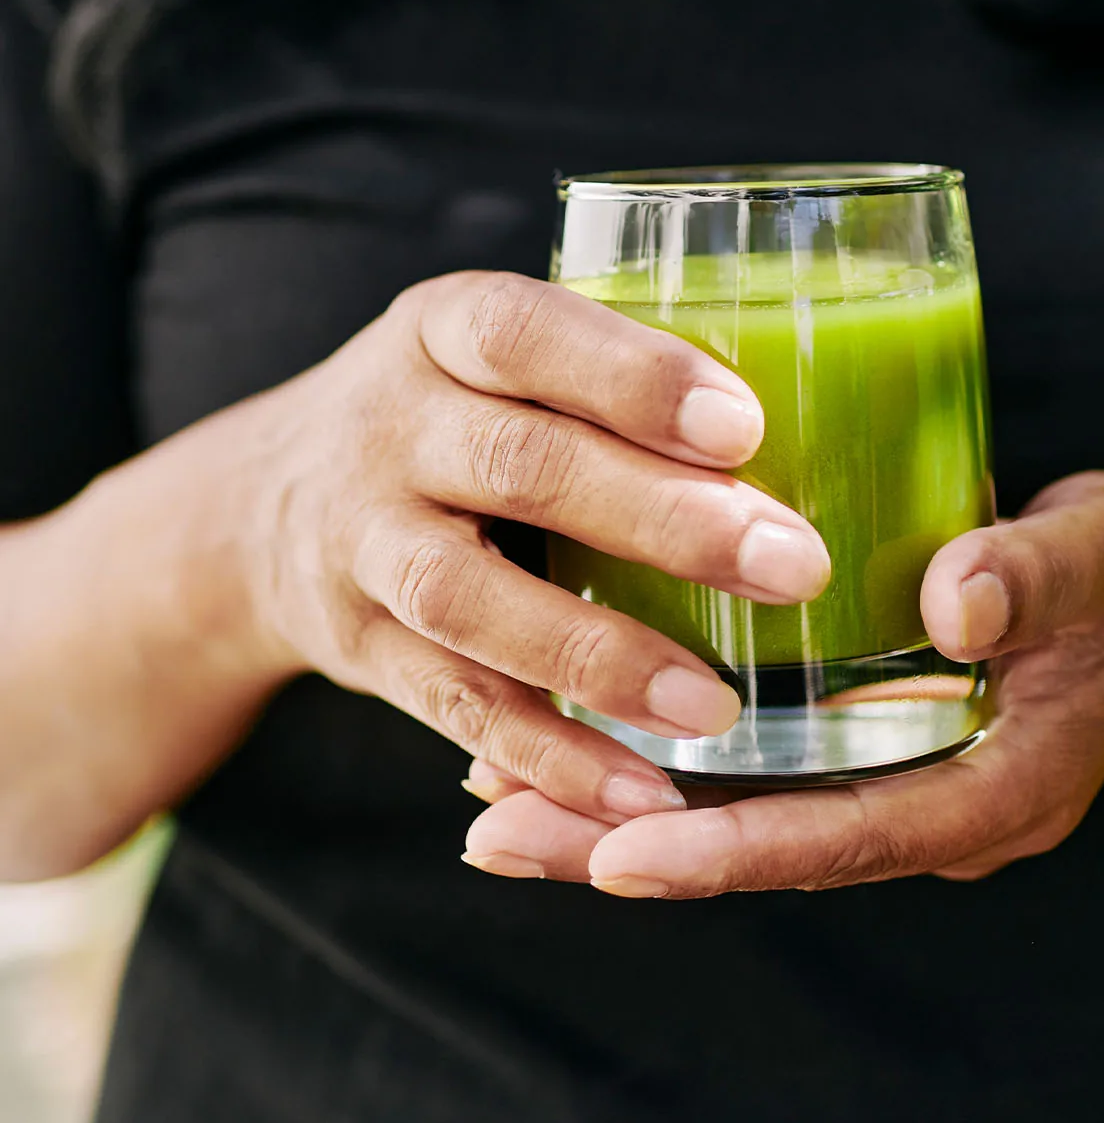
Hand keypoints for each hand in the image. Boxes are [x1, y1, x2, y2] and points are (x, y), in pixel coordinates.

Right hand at [205, 270, 829, 827]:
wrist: (267, 507)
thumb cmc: (452, 415)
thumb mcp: (499, 360)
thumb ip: (607, 379)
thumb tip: (817, 422)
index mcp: (441, 330)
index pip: (525, 332)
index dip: (631, 377)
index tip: (745, 428)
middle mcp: (388, 427)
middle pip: (518, 465)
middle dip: (658, 518)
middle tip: (788, 566)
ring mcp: (360, 543)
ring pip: (471, 600)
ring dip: (598, 656)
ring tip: (714, 707)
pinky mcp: (359, 649)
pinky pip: (452, 707)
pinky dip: (546, 756)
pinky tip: (641, 791)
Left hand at [460, 472, 1103, 892]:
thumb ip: (1037, 577)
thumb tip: (953, 602)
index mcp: (996, 791)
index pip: (852, 840)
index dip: (739, 851)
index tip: (623, 855)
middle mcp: (929, 804)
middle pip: (766, 846)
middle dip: (629, 848)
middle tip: (493, 833)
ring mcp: (891, 778)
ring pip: (741, 814)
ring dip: (619, 810)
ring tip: (490, 797)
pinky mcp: (861, 738)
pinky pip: (751, 769)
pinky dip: (661, 759)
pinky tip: (571, 726)